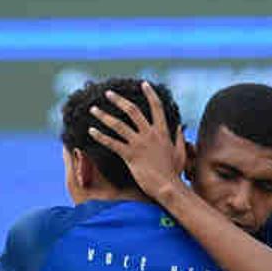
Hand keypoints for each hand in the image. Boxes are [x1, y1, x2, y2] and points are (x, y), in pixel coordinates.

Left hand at [90, 81, 186, 199]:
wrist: (168, 187)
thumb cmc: (174, 172)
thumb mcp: (180, 152)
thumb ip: (179, 138)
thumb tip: (180, 127)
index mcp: (162, 131)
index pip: (157, 107)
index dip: (150, 94)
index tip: (143, 83)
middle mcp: (150, 134)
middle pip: (132, 110)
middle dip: (118, 100)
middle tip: (108, 93)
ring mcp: (139, 144)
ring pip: (118, 125)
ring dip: (104, 115)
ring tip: (93, 109)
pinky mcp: (130, 155)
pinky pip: (112, 143)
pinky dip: (100, 136)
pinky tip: (91, 131)